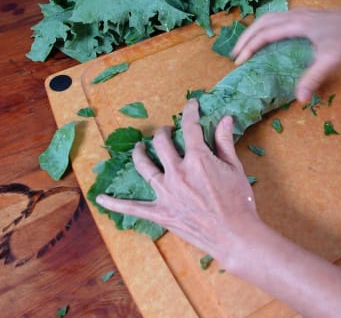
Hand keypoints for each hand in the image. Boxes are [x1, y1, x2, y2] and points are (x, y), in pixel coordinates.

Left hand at [95, 99, 258, 262]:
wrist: (234, 235)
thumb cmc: (239, 202)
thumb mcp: (235, 169)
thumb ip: (225, 142)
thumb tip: (225, 119)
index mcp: (197, 159)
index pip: (190, 128)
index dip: (190, 112)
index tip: (191, 105)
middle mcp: (177, 172)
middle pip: (162, 143)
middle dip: (164, 132)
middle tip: (167, 131)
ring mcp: (165, 192)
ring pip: (144, 166)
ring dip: (139, 153)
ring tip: (139, 147)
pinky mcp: (160, 212)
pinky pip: (133, 208)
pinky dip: (115, 204)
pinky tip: (101, 199)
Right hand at [231, 8, 340, 102]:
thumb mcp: (330, 60)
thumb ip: (314, 78)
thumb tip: (300, 98)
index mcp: (297, 24)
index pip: (265, 34)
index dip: (249, 47)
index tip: (240, 61)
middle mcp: (295, 15)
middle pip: (262, 22)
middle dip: (246, 37)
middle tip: (235, 54)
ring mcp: (300, 13)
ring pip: (269, 17)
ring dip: (255, 30)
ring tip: (245, 45)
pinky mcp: (305, 15)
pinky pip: (278, 18)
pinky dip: (266, 27)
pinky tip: (267, 38)